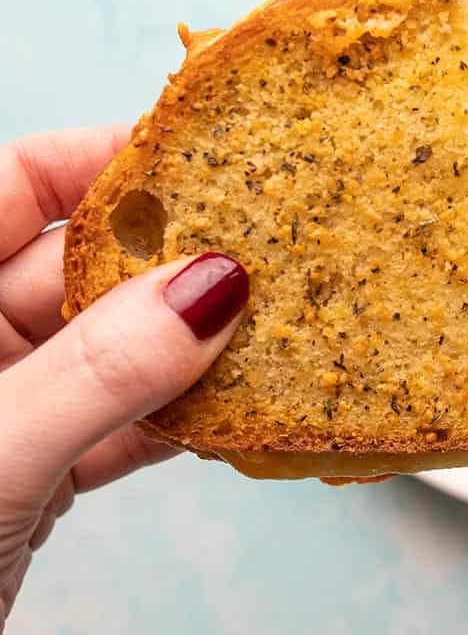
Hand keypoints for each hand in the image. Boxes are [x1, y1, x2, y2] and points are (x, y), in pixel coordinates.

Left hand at [0, 126, 247, 634]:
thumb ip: (95, 370)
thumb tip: (209, 288)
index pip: (15, 185)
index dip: (106, 162)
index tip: (206, 158)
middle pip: (82, 270)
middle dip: (174, 263)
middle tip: (269, 252)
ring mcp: (2, 411)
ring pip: (113, 353)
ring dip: (190, 351)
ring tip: (274, 326)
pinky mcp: (33, 476)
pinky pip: (120, 425)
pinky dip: (177, 421)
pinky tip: (235, 411)